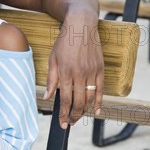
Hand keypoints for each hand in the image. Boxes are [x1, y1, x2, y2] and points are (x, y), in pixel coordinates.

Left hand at [45, 10, 103, 128]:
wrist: (81, 26)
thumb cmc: (64, 42)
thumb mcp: (53, 58)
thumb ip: (51, 79)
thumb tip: (48, 97)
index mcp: (66, 72)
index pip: (66, 99)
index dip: (64, 113)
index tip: (62, 122)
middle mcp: (80, 74)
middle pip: (79, 102)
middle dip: (74, 116)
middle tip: (70, 123)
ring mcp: (91, 72)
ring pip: (90, 98)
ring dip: (85, 111)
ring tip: (79, 118)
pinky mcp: (100, 69)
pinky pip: (101, 89)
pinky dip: (99, 102)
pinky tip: (96, 111)